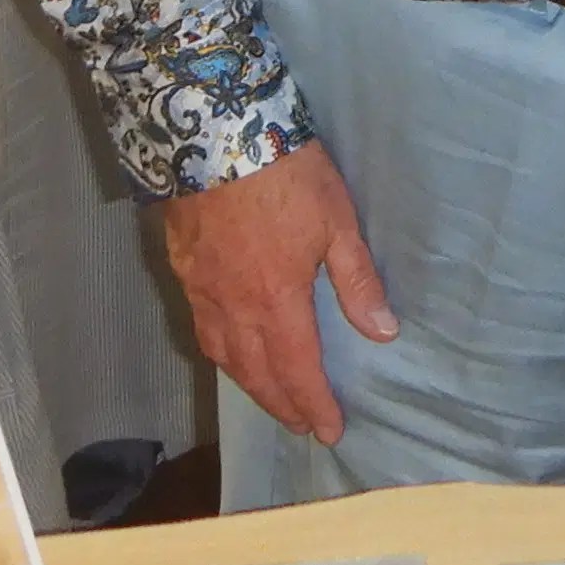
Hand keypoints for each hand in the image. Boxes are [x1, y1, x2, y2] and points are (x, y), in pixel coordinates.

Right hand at [158, 144, 396, 442]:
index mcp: (277, 301)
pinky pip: (201, 326)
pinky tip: (229, 348)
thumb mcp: (337, 222)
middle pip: (256, 374)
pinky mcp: (182, 269)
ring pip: (224, 355)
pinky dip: (220, 350)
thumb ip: (357, 281)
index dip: (314, 405)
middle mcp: (234, 307)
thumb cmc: (286, 174)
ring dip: (249, 384)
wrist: (215, 133)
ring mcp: (202, 290)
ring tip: (269, 397)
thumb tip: (382, 332)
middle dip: (281, 405)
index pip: (298, 370)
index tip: (328, 431)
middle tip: (301, 425)